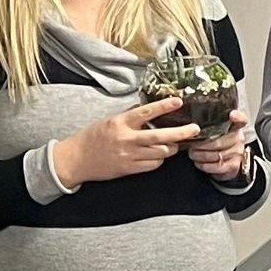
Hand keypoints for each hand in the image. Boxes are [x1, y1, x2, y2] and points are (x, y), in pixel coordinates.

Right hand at [51, 98, 199, 186]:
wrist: (76, 159)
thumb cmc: (92, 138)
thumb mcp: (109, 121)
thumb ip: (129, 117)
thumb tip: (148, 109)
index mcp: (120, 122)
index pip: (146, 112)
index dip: (164, 106)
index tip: (178, 102)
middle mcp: (126, 139)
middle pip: (160, 136)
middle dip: (181, 133)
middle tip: (194, 129)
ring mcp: (129, 155)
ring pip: (161, 152)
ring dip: (170, 148)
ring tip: (171, 144)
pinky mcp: (130, 169)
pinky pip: (153, 165)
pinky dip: (159, 160)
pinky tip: (157, 155)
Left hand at [186, 108, 252, 180]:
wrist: (227, 160)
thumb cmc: (217, 140)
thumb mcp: (214, 128)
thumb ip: (209, 122)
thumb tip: (190, 120)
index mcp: (235, 126)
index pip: (241, 120)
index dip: (237, 117)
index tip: (232, 115)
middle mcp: (238, 139)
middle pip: (220, 141)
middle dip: (202, 145)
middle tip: (191, 144)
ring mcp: (237, 153)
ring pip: (217, 155)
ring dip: (201, 155)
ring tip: (193, 153)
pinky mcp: (233, 166)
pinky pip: (218, 166)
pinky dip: (205, 165)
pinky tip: (198, 162)